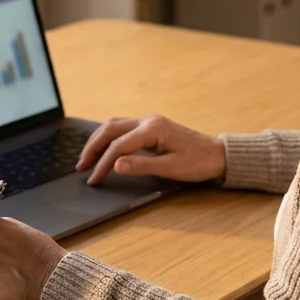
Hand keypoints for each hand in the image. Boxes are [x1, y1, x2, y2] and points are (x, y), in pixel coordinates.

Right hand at [77, 115, 226, 185]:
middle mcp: (148, 121)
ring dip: (99, 140)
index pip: (118, 145)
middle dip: (93, 147)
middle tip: (81, 167)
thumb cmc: (198, 162)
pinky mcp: (151, 127)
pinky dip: (109, 137)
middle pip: (110, 129)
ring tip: (88, 158)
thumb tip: (115, 165)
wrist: (218, 154)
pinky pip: (123, 127)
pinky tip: (104, 148)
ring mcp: (149, 121)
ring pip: (114, 125)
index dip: (103, 163)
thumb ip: (141, 166)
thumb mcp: (171, 168)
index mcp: (152, 129)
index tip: (94, 179)